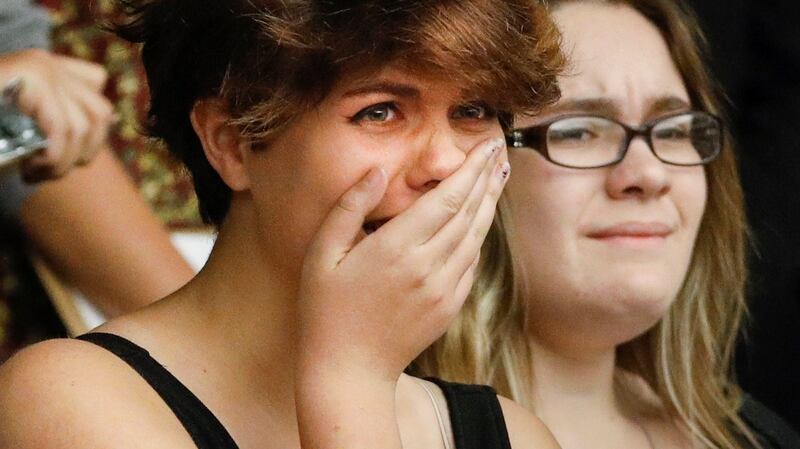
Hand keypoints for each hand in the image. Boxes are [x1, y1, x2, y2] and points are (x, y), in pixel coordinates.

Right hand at [0, 49, 113, 180]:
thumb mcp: (24, 127)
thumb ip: (60, 116)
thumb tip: (110, 118)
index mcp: (47, 68)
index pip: (97, 90)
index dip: (92, 133)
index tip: (62, 159)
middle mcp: (46, 61)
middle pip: (100, 112)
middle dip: (80, 154)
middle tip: (44, 172)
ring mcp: (39, 65)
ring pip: (85, 124)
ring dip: (63, 161)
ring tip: (33, 172)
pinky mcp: (29, 74)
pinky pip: (63, 126)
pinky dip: (52, 157)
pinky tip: (29, 169)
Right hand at [297, 136, 509, 382]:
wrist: (349, 371)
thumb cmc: (326, 310)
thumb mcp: (323, 254)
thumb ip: (349, 207)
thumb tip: (379, 171)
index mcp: (395, 248)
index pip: (446, 197)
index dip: (471, 168)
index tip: (486, 145)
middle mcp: (427, 266)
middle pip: (468, 212)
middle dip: (487, 177)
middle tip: (498, 149)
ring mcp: (443, 289)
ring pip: (476, 236)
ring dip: (489, 203)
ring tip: (498, 176)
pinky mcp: (449, 307)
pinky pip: (471, 263)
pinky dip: (478, 236)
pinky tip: (479, 220)